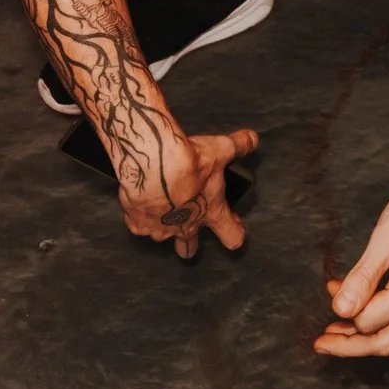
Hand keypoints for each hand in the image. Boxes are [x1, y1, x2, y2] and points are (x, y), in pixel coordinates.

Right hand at [121, 127, 258, 259]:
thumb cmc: (187, 162)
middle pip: (188, 248)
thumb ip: (238, 145)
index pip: (231, 235)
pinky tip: (141, 201)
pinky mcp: (137, 223)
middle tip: (189, 238)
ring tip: (159, 210)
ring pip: (161, 237)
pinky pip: (138, 224)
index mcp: (210, 213)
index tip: (235, 229)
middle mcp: (185, 226)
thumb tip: (251, 139)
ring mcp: (160, 228)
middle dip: (189, 246)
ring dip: (161, 226)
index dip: (235, 233)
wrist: (153, 164)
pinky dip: (139, 215)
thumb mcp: (220, 149)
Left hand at [314, 169, 388, 357]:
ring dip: (365, 333)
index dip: (344, 315)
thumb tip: (340, 310)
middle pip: (385, 342)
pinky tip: (364, 303)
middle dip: (350, 346)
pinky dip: (382, 317)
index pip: (370, 323)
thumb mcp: (385, 238)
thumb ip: (363, 278)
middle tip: (321, 342)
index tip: (328, 292)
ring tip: (337, 326)